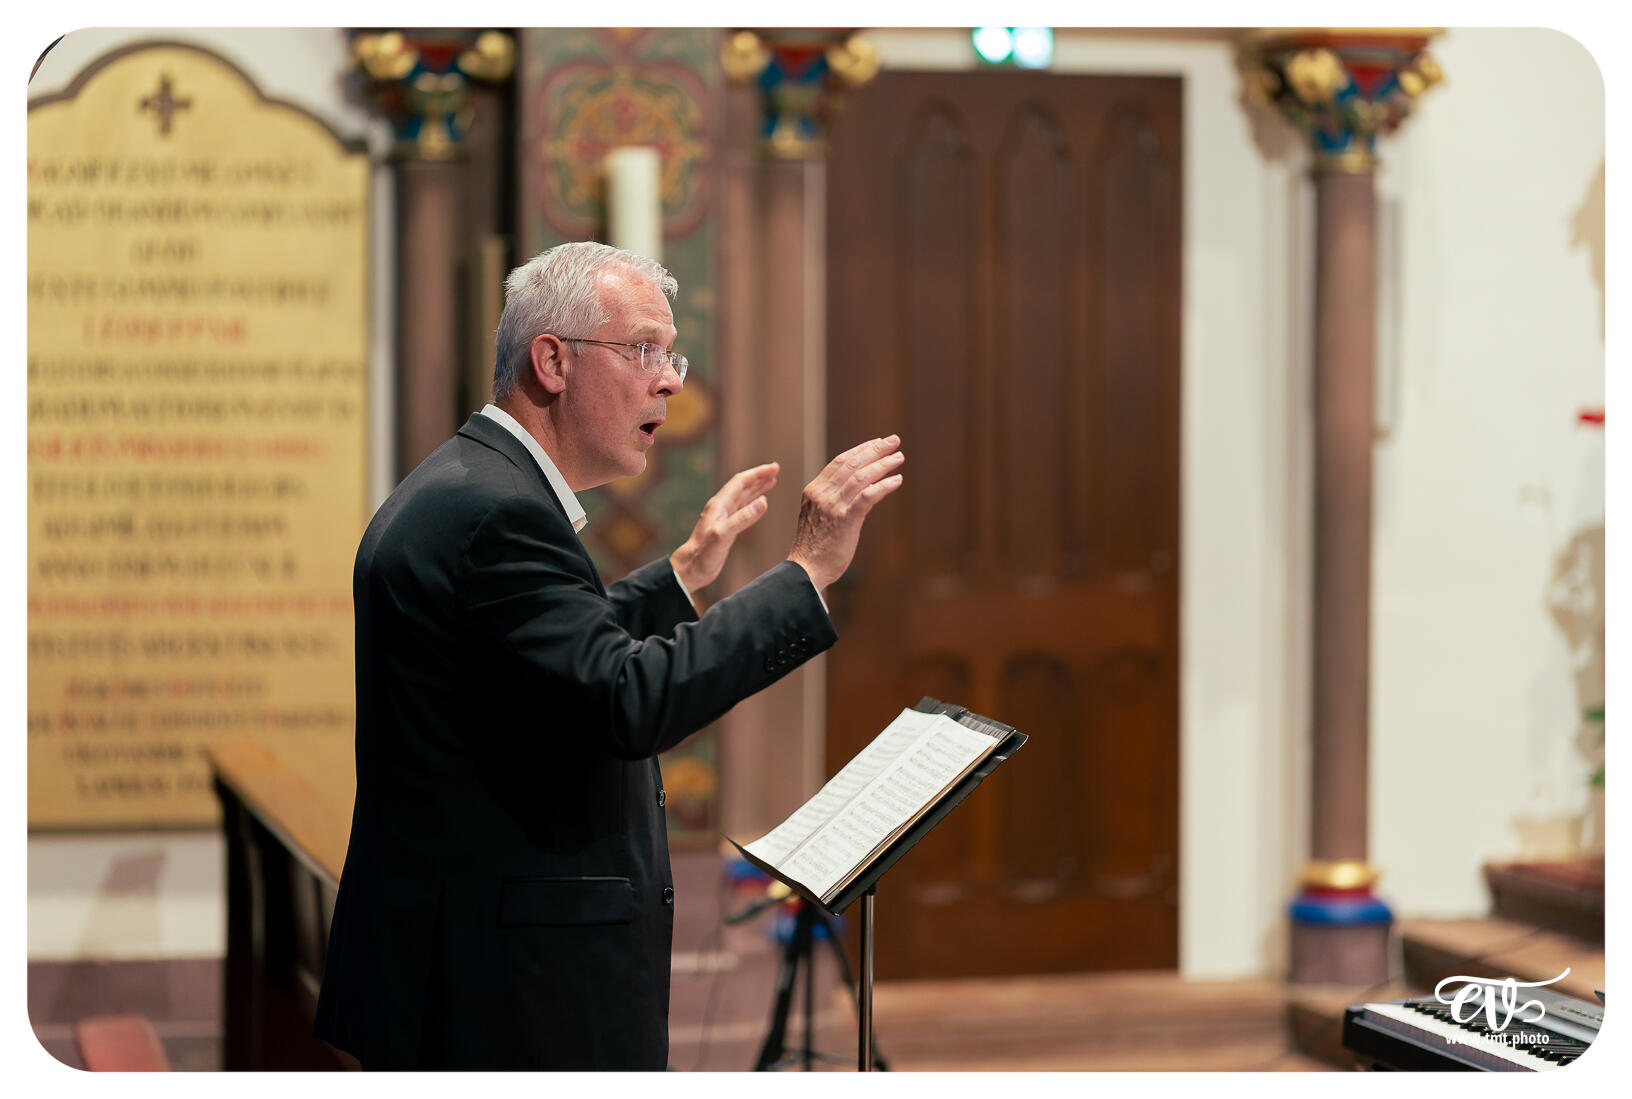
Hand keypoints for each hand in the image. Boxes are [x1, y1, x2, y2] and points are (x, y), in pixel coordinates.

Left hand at [670, 463, 779, 592]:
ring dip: (758, 488)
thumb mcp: (723, 535)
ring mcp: (724, 517)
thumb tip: (763, 502)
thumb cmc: (703, 554)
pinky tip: (761, 503)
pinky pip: (743, 509)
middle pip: (743, 486)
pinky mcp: (726, 527)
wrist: (690, 569)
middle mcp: (721, 508)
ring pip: (743, 496)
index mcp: (719, 505)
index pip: (741, 482)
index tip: (774, 468)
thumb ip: (743, 519)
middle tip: (776, 470)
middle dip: (760, 477)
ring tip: (772, 481)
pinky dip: (753, 502)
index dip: (758, 473)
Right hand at [786, 436, 904, 591]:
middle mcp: (822, 494)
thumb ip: (832, 500)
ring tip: (899, 458)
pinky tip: (897, 480)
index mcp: (814, 490)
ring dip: (883, 464)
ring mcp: (833, 506)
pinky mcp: (845, 519)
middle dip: (875, 449)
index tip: (877, 442)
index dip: (860, 449)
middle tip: (893, 441)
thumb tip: (857, 489)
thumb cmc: (815, 547)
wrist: (806, 570)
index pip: (839, 461)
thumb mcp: (818, 516)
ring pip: (861, 476)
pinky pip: (868, 496)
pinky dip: (884, 485)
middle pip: (852, 463)